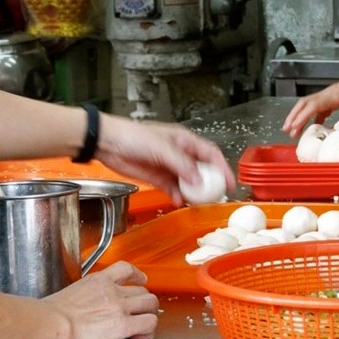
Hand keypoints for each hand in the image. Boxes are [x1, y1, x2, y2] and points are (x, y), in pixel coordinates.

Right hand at [46, 261, 160, 338]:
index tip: (140, 279)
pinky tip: (140, 336)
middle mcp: (113, 290)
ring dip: (150, 313)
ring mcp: (120, 306)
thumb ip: (84, 295)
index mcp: (98, 280)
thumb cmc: (51, 312)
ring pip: (150, 303)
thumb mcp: (70, 293)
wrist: (52, 322)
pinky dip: (148, 330)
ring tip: (143, 324)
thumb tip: (80, 306)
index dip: (137, 275)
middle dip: (144, 300)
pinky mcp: (124, 325)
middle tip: (141, 311)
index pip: (125, 269)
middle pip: (142, 289)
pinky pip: (149, 322)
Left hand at [95, 115, 233, 205]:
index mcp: (184, 141)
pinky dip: (178, 196)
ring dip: (193, 193)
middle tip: (216, 197)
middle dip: (210, 184)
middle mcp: (179, 154)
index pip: (211, 154)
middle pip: (201, 170)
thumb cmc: (133, 136)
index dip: (222, 167)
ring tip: (198, 203)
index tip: (229, 182)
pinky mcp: (157, 177)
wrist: (108, 143)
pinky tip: (179, 202)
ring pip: (188, 182)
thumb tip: (199, 180)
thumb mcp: (162, 148)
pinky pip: (173, 189)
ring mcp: (169, 166)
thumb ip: (182, 164)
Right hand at [282, 60, 338, 136]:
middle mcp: (329, 93)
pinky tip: (312, 127)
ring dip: (299, 116)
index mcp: (336, 95)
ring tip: (293, 130)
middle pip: (304, 103)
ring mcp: (330, 94)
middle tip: (286, 130)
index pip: (313, 106)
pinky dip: (311, 116)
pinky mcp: (333, 97)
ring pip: (308, 104)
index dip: (301, 117)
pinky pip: (317, 106)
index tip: (293, 128)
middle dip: (293, 116)